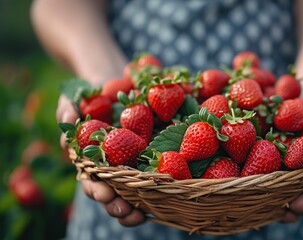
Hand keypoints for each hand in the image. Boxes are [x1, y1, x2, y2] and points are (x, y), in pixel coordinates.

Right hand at [56, 93, 144, 225]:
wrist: (119, 87)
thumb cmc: (93, 96)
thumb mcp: (76, 98)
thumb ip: (68, 108)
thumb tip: (67, 119)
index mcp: (91, 161)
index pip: (92, 181)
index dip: (97, 190)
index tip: (105, 193)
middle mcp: (110, 169)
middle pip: (111, 195)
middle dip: (116, 205)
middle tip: (124, 209)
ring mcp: (129, 167)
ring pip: (129, 196)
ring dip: (133, 209)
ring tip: (139, 215)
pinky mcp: (147, 162)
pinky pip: (151, 182)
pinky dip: (154, 194)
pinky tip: (160, 203)